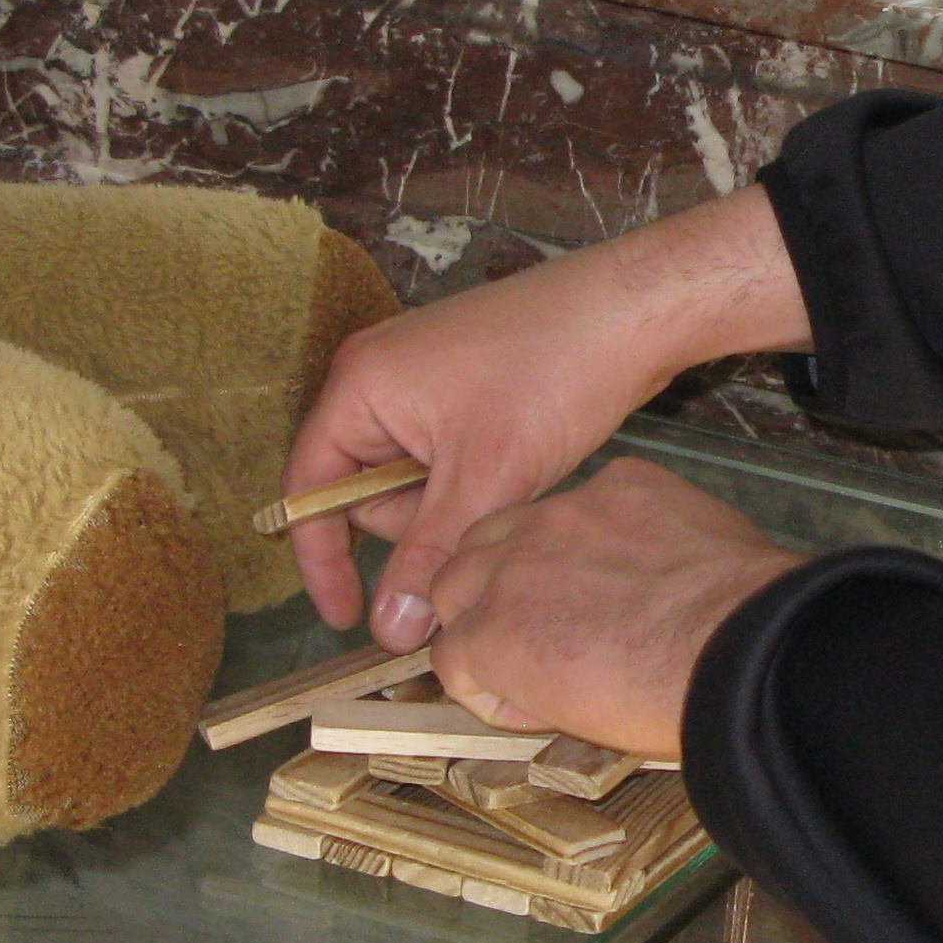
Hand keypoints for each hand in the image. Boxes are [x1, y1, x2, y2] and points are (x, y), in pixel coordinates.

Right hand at [282, 183, 811, 640]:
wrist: (632, 312)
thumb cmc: (554, 373)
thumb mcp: (485, 481)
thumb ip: (428, 558)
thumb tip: (390, 631)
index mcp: (359, 385)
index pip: (310, 488)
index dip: (322, 558)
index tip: (345, 617)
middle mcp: (377, 376)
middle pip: (363, 488)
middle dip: (416, 521)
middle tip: (479, 510)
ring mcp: (420, 377)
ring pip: (411, 479)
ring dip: (453, 502)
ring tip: (511, 479)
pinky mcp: (461, 384)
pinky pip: (444, 456)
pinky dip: (473, 479)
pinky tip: (521, 466)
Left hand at [412, 458, 801, 757]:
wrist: (737, 651)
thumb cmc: (749, 613)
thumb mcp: (715, 545)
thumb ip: (672, 552)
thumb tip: (676, 591)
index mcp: (617, 490)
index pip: (560, 519)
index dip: (563, 568)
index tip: (592, 606)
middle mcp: (556, 517)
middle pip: (491, 543)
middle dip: (504, 590)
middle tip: (547, 641)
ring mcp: (514, 571)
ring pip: (458, 596)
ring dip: (485, 636)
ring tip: (538, 680)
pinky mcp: (491, 634)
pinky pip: (457, 665)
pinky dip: (490, 696)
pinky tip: (542, 712)